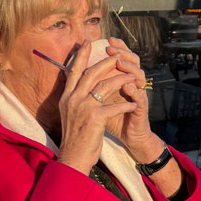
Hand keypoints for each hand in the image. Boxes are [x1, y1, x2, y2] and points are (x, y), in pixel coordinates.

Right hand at [56, 40, 137, 173]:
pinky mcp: (94, 118)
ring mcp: (83, 107)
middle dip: (106, 62)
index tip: (88, 42)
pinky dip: (125, 104)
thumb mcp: (70, 114)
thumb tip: (81, 86)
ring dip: (121, 80)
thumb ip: (75, 99)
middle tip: (118, 55)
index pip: (73, 71)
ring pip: (104, 86)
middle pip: (91, 74)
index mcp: (66, 97)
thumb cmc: (75, 137)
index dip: (81, 56)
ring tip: (133, 77)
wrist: (73, 157)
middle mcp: (72, 99)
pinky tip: (133, 104)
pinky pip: (113, 106)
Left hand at [98, 38, 164, 164]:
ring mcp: (138, 94)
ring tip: (119, 62)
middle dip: (121, 52)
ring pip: (139, 75)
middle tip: (111, 46)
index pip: (121, 58)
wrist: (127, 137)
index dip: (115, 47)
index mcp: (121, 79)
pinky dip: (135, 92)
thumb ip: (90, 85)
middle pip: (132, 61)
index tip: (106, 39)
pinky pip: (141, 97)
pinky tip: (128, 87)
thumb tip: (70, 72)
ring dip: (129, 68)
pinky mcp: (142, 108)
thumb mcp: (98, 100)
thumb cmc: (111, 118)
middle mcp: (132, 83)